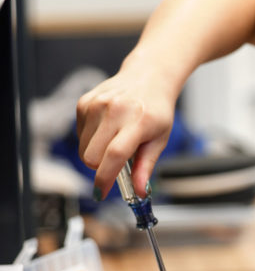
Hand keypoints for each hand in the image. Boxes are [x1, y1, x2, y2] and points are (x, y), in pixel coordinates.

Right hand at [76, 55, 176, 197]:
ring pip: (83, 149)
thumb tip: (140, 193)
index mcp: (138, 121)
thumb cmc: (156, 110)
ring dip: (96, 154)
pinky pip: (79, 135)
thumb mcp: (159, 140)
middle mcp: (114, 110)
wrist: (148, 76)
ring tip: (115, 139)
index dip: (105, 179)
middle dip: (101, 168)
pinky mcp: (84, 102)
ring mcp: (96, 104)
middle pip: (92, 157)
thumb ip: (146, 167)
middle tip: (118, 162)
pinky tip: (106, 128)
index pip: (114, 155)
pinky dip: (91, 139)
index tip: (101, 193)